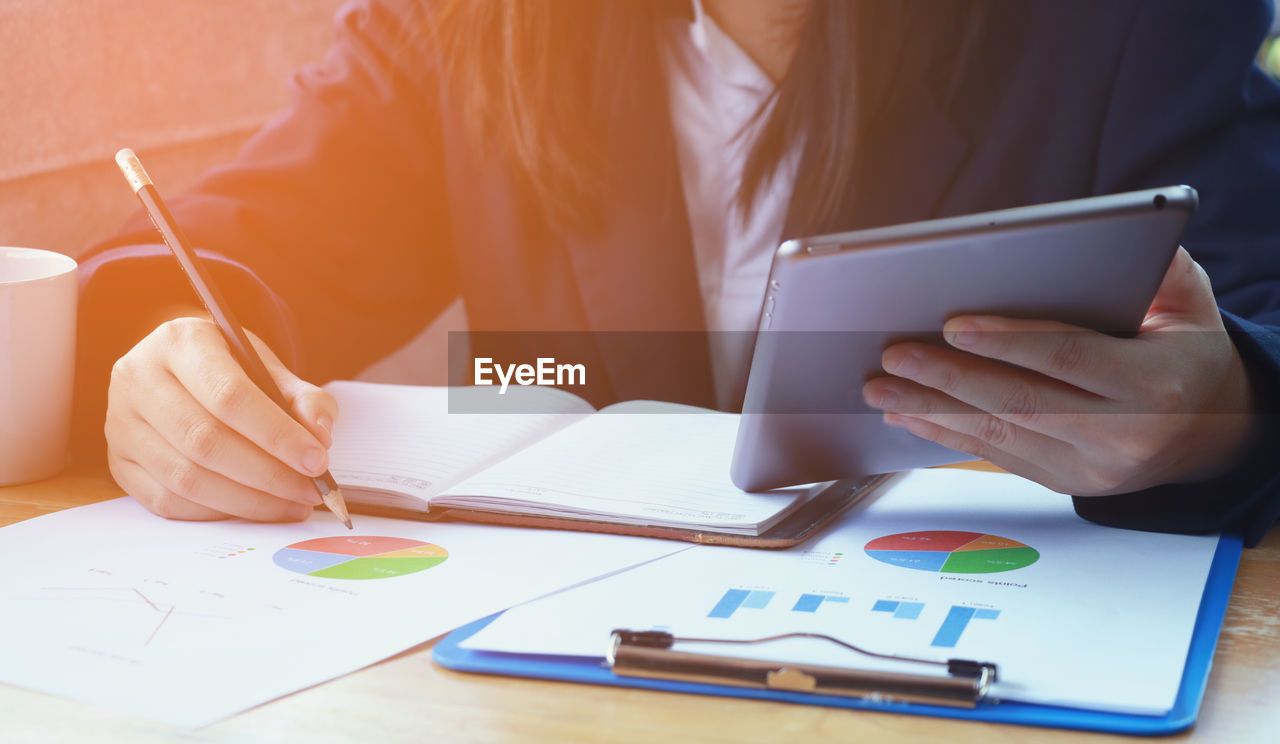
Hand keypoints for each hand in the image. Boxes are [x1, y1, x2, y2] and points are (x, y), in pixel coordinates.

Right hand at [105, 317, 337, 520]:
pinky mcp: (118, 462)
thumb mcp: (269, 367)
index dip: (277, 434)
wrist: (179, 372)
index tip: (317, 460)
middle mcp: (138, 378)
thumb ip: (303, 398)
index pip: (228, 394)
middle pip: (205, 440)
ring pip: (185, 477)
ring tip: (292, 504)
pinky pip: (167, 501)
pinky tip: (255, 509)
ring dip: (248, 501)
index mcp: (180, 341)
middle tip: (310, 491)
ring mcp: (120, 423)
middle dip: (268, 474)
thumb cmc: (229, 369)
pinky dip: (218, 512)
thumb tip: (320, 437)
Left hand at [861, 248, 1256, 495]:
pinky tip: (907, 416)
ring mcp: (1090, 468)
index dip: (1009, 342)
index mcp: (1156, 385)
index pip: (1070, 359)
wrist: (1213, 435)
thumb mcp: (1191, 306)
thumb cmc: (1188, 354)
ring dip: (931, 410)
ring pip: (998, 435)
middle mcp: (1123, 435)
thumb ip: (1158, 272)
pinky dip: (946, 435)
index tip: (953, 325)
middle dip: (948, 378)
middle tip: (894, 355)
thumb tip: (1110, 233)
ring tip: (880, 388)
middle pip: (1020, 401)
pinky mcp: (1064, 482)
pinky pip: (996, 456)